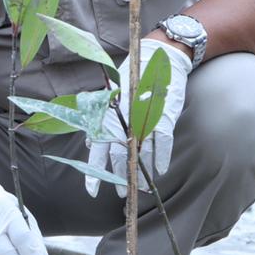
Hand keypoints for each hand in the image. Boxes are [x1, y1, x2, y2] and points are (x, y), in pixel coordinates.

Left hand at [88, 38, 191, 197]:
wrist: (158, 60)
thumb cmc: (131, 82)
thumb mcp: (112, 102)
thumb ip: (100, 124)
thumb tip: (90, 146)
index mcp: (108, 117)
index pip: (97, 150)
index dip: (95, 173)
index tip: (91, 192)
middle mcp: (123, 121)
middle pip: (119, 157)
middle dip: (119, 178)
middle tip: (120, 194)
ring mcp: (143, 120)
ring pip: (141, 154)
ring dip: (140, 173)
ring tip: (139, 189)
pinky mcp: (163, 117)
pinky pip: (162, 143)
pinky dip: (161, 158)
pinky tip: (159, 171)